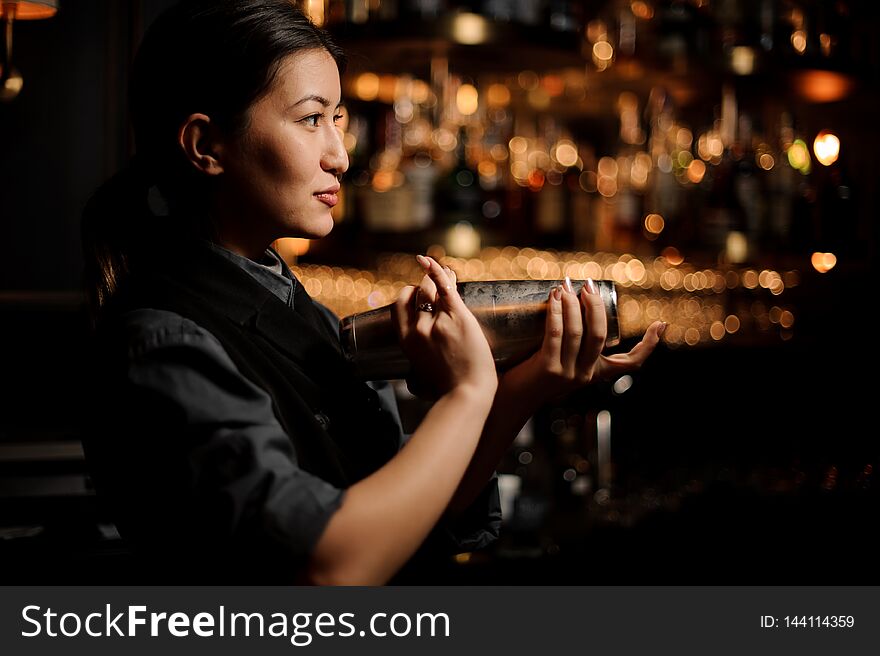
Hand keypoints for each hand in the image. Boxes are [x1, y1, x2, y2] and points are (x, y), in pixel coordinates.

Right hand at [393, 256, 496, 400]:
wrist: (466, 394)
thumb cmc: (448, 390)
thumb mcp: (420, 377)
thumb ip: (417, 367)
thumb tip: (414, 379)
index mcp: (406, 341)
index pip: (399, 306)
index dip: (407, 296)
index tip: (416, 295)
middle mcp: (417, 327)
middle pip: (415, 294)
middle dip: (423, 286)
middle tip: (434, 285)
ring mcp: (437, 321)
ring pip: (432, 289)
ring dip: (436, 277)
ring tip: (446, 273)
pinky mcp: (458, 317)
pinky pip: (445, 287)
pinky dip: (437, 271)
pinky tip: (432, 262)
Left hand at [502, 278, 665, 402]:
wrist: (507, 401)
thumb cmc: (529, 375)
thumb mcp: (556, 362)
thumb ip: (566, 345)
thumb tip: (566, 304)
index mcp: (594, 373)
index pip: (630, 363)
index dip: (649, 345)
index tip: (662, 325)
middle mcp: (585, 375)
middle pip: (600, 333)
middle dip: (595, 304)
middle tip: (586, 284)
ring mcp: (568, 374)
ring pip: (579, 332)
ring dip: (573, 304)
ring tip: (564, 285)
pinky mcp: (549, 369)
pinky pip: (557, 335)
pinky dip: (557, 313)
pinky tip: (553, 297)